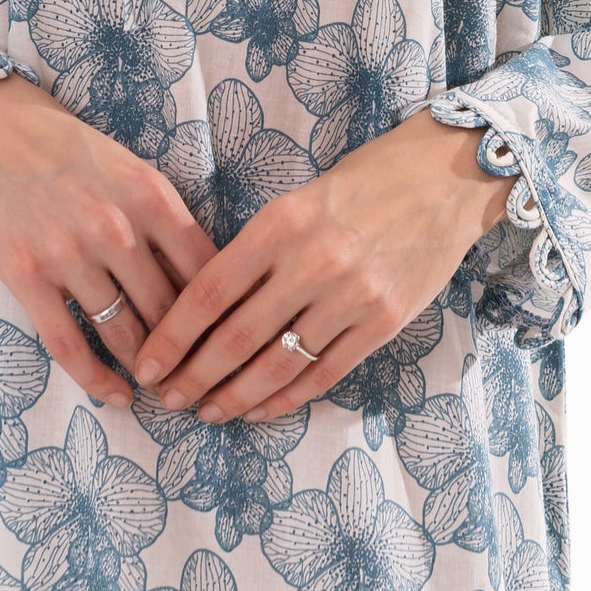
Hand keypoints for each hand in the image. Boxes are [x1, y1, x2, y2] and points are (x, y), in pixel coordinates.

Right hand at [0, 72, 217, 408]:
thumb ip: (162, 220)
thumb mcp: (129, 168)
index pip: (206, 273)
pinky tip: (115, 397)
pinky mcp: (26, 276)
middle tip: (201, 381)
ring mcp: (70, 254)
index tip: (230, 344)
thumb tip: (201, 279)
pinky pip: (68, 344)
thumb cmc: (62, 145)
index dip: (224, 317)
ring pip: (123, 333)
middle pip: (169, 312)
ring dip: (145, 370)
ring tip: (162, 391)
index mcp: (152, 197)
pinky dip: (95, 379)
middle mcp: (117, 228)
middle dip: (189, 354)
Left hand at [128, 112, 506, 422]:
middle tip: (167, 399)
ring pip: (278, 364)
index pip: (208, 293)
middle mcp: (312, 263)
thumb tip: (204, 309)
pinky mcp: (385, 323)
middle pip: (235, 337)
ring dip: (235, 396)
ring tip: (208, 411)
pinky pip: (325, 372)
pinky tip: (260, 409)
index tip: (147, 363)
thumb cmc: (362, 183)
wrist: (443, 178)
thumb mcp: (296, 201)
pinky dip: (287, 398)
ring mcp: (351, 297)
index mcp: (279, 225)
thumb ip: (256, 250)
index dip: (171, 336)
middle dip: (194, 376)